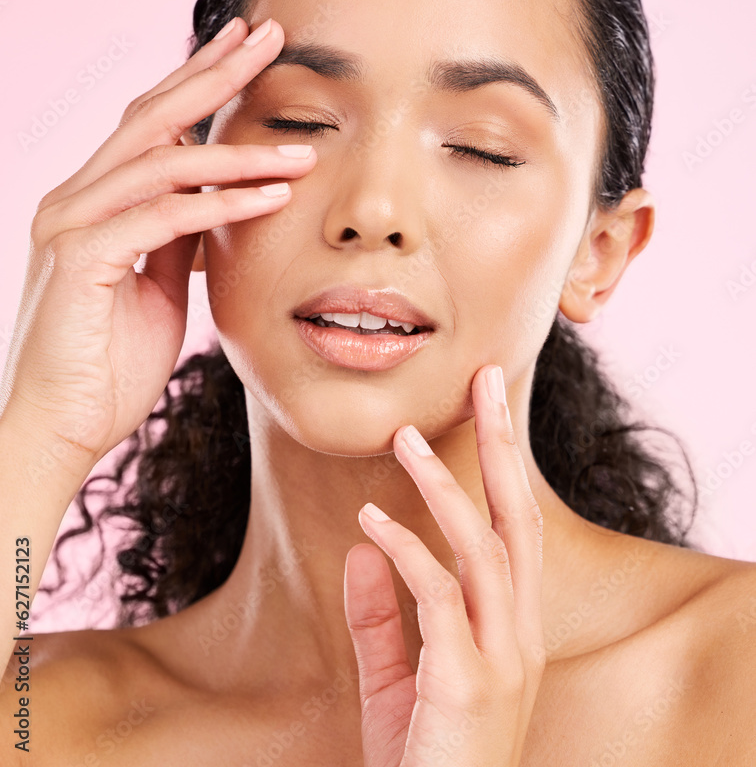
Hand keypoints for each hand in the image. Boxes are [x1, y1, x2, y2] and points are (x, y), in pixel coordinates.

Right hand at [0, 17, 316, 472]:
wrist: (60, 430)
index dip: (198, 79)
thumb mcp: (157, 286)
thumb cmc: (108, 365)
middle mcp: (74, 198)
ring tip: (303, 153)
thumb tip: (218, 198)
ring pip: (163, 162)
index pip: (150, 122)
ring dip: (239, 154)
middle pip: (152, 116)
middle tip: (269, 35)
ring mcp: (72, 224)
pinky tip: (272, 197)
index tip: (247, 46)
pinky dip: (222, 204)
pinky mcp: (81, 260)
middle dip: (214, 72)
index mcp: (92, 200)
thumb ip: (178, 236)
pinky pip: (164, 218)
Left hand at [344, 364, 544, 766]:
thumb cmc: (423, 764)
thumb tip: (366, 544)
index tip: (489, 403)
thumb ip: (384, 616)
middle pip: (519, 518)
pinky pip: (441, 600)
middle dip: (505, 444)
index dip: (504, 462)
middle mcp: (520, 636)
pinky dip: (408, 553)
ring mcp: (503, 661)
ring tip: (406, 439)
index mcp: (512, 629)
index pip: (517, 526)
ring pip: (485, 548)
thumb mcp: (396, 683)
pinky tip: (371, 523)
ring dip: (445, 487)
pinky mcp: (470, 685)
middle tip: (488, 378)